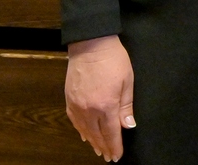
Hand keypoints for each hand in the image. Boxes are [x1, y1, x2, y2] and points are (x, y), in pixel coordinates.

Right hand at [65, 35, 134, 160]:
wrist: (90, 45)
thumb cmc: (113, 60)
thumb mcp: (127, 81)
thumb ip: (126, 105)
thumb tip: (128, 125)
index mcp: (105, 105)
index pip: (110, 133)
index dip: (114, 146)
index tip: (116, 156)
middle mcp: (88, 109)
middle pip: (96, 134)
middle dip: (103, 147)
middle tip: (108, 156)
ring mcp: (76, 105)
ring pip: (84, 130)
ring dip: (92, 141)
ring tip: (98, 149)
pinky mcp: (69, 99)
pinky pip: (74, 121)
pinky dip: (80, 130)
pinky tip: (84, 135)